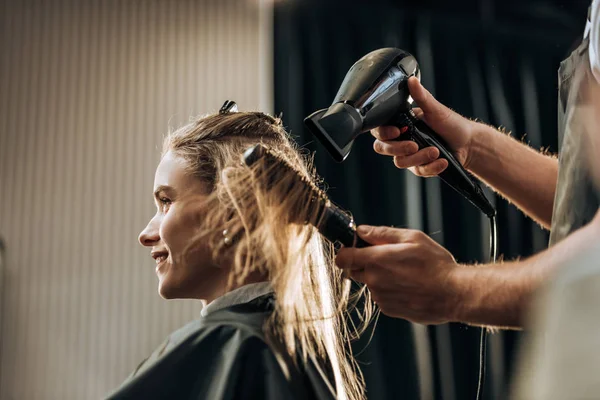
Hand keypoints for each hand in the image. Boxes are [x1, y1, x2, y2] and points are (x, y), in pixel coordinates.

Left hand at [336, 225, 463, 324]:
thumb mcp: (412, 238)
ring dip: (379, 278)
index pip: (342, 257)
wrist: (454, 294)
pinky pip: (381, 297)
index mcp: (376, 260)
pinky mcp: (388, 310)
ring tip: (405, 274)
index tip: (353, 249)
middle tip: (386, 259)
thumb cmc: (436, 264)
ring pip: (370, 284)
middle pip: (353, 270)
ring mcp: (380, 297)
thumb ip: (382, 234)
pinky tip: (408, 286)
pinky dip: (389, 291)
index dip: (345, 252)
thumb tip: (361, 230)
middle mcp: (374, 280)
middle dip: (364, 264)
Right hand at [372, 77, 478, 175]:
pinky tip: (442, 161)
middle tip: (414, 145)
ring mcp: (409, 154)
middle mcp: (402, 140)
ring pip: (400, 162)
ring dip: (419, 158)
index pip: (380, 130)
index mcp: (401, 124)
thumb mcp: (436, 109)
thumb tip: (410, 80)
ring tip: (436, 151)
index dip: (383, 133)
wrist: (469, 144)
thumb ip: (421, 97)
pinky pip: (418, 171)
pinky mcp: (419, 167)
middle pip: (382, 148)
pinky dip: (431, 167)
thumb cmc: (452, 124)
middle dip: (397, 148)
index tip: (397, 131)